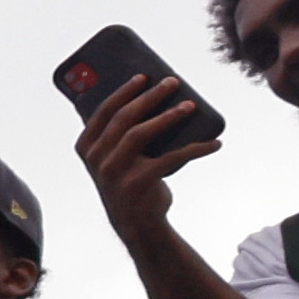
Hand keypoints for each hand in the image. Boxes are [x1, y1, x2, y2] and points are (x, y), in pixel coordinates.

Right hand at [74, 67, 227, 227]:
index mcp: (86, 147)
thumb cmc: (127, 181)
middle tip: (172, 83)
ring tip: (190, 106)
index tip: (143, 76)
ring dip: (168, 116)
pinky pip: (170, 158)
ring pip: (140, 133)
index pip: (102, 111)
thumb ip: (115, 134)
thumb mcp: (113, 157)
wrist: (134, 222)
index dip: (123, 91)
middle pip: (123, 118)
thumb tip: (141, 97)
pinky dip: (196, 149)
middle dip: (149, 96)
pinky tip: (213, 143)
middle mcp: (96, 158)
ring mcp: (114, 171)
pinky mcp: (137, 183)